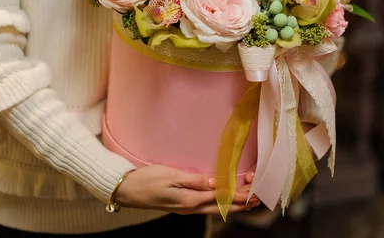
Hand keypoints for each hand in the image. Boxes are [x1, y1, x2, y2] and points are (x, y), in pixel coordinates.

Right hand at [115, 165, 259, 214]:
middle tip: (257, 200)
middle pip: (221, 208)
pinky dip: (220, 202)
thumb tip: (217, 183)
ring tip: (247, 200)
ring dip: (232, 204)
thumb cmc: (147, 180)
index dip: (238, 196)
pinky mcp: (182, 204)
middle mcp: (191, 207)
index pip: (221, 199)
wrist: (127, 190)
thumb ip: (195, 180)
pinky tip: (223, 198)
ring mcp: (186, 208)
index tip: (253, 193)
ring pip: (215, 208)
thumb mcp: (171, 175)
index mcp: (190, 200)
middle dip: (240, 204)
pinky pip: (207, 205)